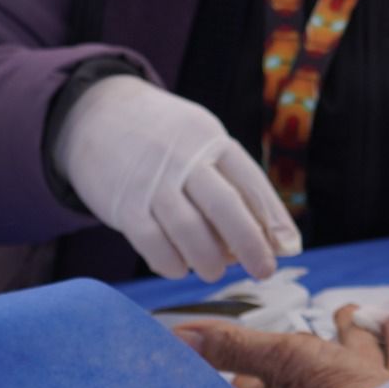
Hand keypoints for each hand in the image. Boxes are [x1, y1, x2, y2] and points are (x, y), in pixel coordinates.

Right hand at [54, 75, 301, 280]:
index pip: (250, 181)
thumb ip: (237, 184)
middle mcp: (185, 159)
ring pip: (189, 229)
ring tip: (214, 272)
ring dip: (208, 260)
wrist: (99, 115)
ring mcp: (153, 182)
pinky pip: (152, 243)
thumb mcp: (204, 142)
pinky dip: (171, 263)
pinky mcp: (125, 205)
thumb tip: (279, 239)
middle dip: (249, 244)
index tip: (289, 247)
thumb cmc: (167, 140)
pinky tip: (180, 267)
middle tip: (264, 271)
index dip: (274, 217)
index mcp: (212, 141)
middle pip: (225, 206)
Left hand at [176, 305, 388, 387]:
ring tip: (355, 311)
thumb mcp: (279, 360)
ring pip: (355, 356)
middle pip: (308, 368)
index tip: (235, 364)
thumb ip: (233, 347)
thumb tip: (177, 336)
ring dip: (356, 332)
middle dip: (314, 339)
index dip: (243, 371)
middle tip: (304, 321)